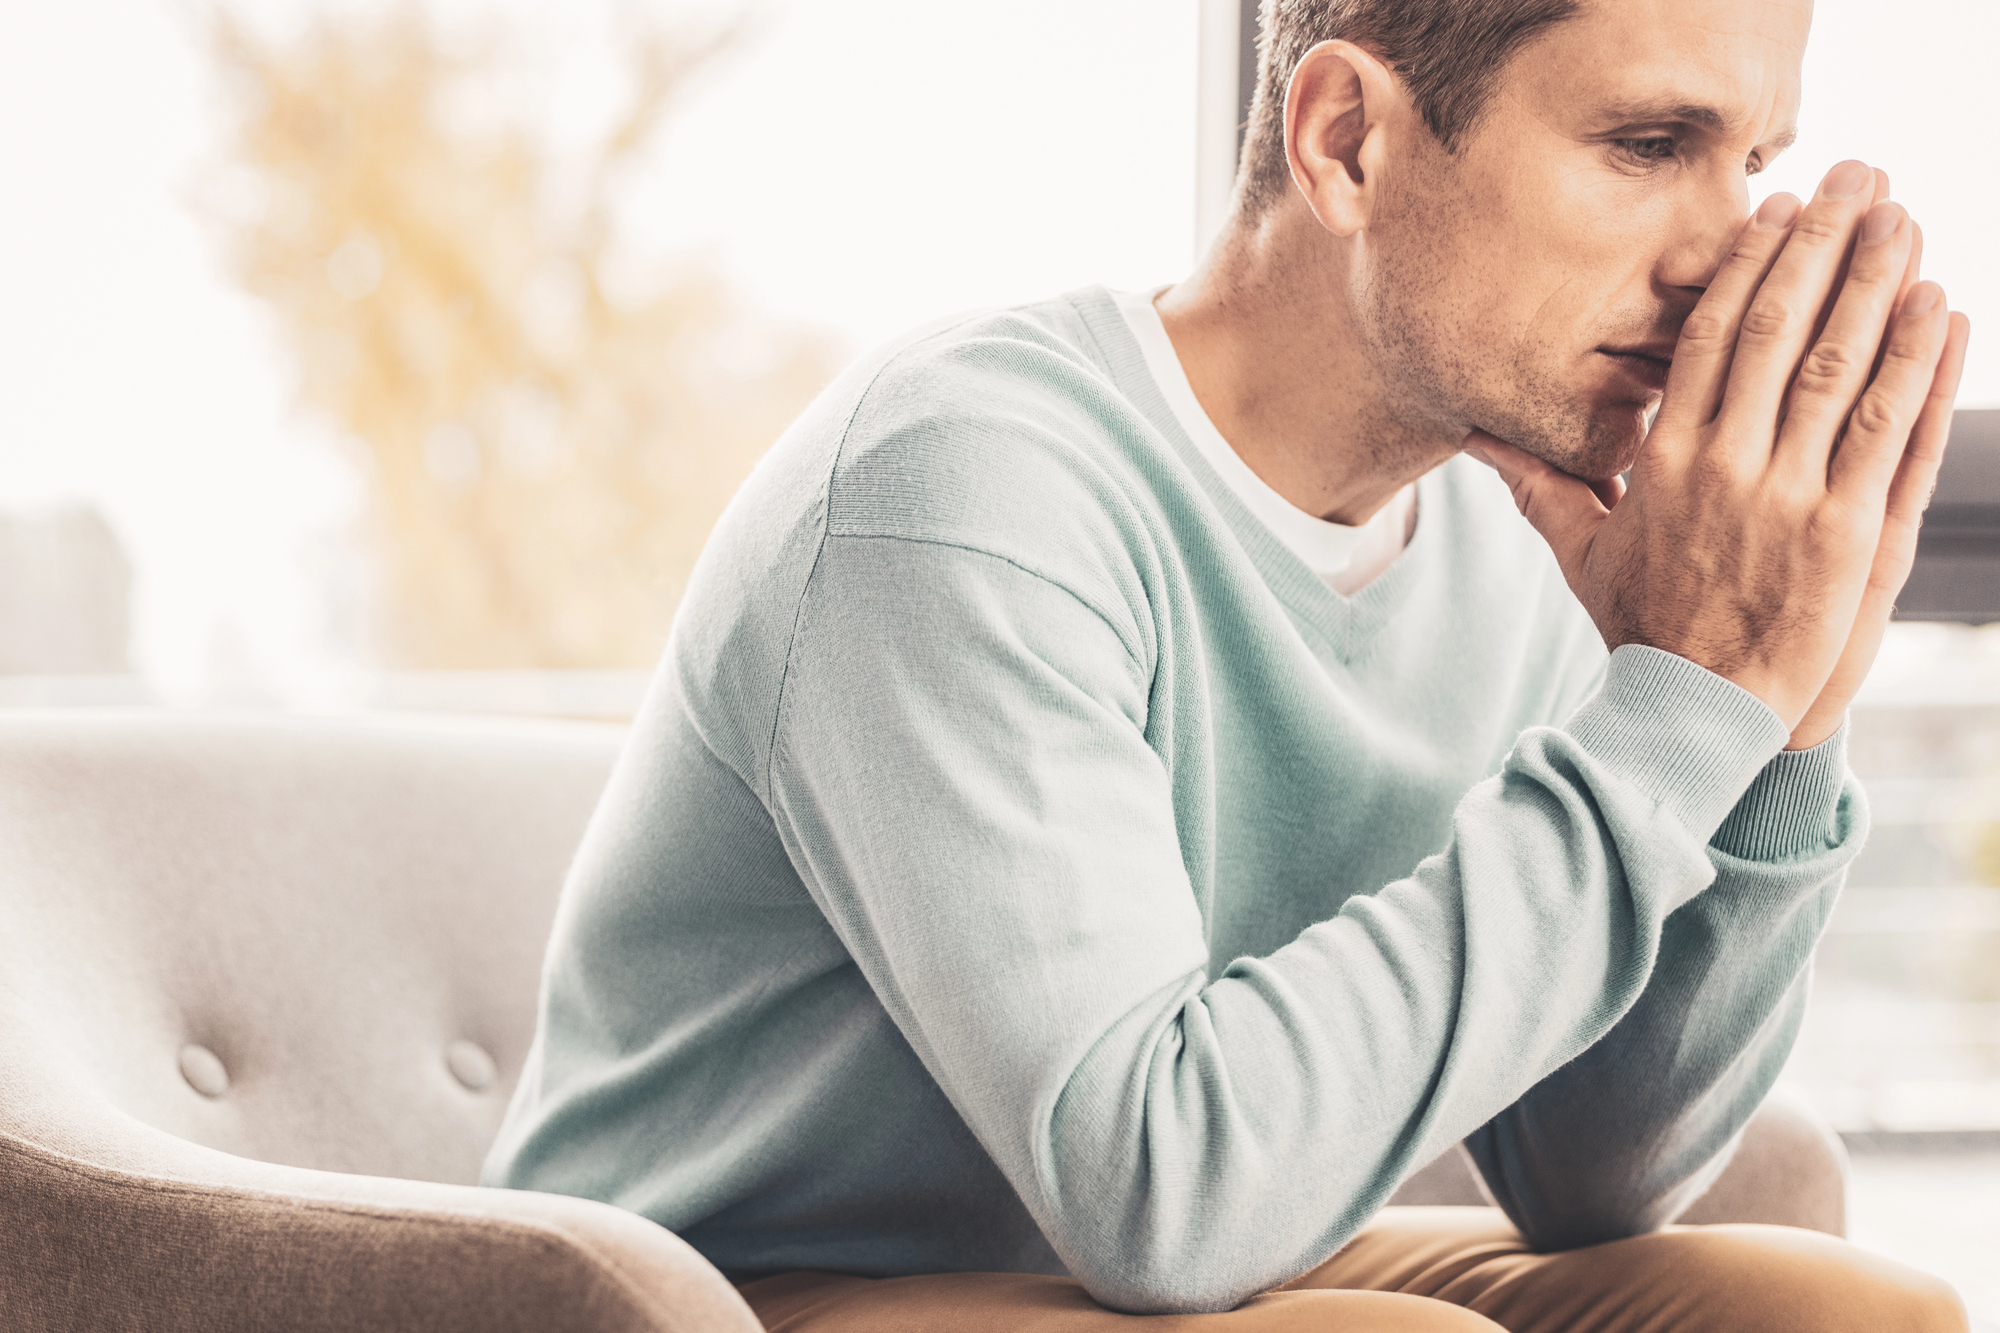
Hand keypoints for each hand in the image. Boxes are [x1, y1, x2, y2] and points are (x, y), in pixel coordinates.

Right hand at [1466, 159, 1962, 735]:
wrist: (1695, 715)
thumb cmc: (1642, 629)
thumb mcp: (1581, 552)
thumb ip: (1537, 484)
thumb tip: (1470, 439)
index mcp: (1667, 461)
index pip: (1713, 339)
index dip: (1750, 266)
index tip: (1778, 211)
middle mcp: (1729, 468)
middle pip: (1783, 332)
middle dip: (1824, 246)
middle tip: (1858, 179)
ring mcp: (1794, 500)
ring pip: (1844, 370)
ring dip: (1880, 285)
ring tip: (1906, 219)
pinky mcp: (1850, 536)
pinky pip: (1894, 434)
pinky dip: (1922, 367)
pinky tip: (1943, 308)